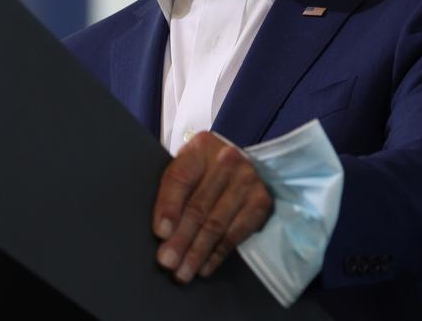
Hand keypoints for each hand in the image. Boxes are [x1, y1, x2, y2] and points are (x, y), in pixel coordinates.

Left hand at [153, 131, 272, 282]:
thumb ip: (171, 192)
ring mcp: (248, 181)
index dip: (169, 207)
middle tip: (167, 262)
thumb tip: (163, 233)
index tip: (160, 234)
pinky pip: (236, 234)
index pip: (181, 179)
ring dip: (197, 253)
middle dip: (181, 239)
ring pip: (217, 224)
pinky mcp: (261, 201)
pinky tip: (204, 268)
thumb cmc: (200, 170)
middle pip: (199, 206)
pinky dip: (217, 254)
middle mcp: (227, 161)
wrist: (235, 163)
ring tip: (182, 272)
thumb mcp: (182, 169)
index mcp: (200, 147)